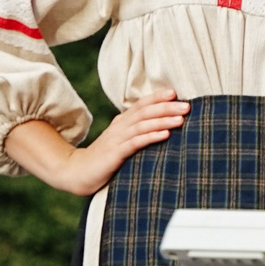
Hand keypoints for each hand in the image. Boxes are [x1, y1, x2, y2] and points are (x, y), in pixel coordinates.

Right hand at [50, 93, 189, 197]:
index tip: (175, 92)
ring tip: (181, 119)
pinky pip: (135, 143)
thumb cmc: (105, 158)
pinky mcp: (114, 154)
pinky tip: (165, 136)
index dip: (157, 97)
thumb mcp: (122, 141)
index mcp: (122, 122)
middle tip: (187, 105)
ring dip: (163, 121)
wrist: (77, 172)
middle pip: (145, 112)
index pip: (141, 104)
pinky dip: (150, 137)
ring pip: (142, 125)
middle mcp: (119, 127)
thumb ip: (137, 132)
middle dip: (167, 107)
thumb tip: (163, 127)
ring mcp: (116, 139)